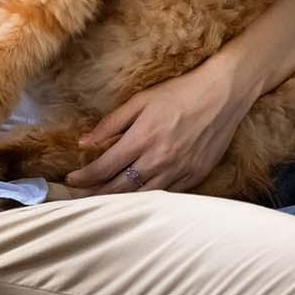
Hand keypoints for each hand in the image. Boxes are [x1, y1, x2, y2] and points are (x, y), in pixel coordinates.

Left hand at [64, 59, 251, 193]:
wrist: (224, 93)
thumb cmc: (181, 92)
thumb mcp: (141, 100)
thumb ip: (111, 123)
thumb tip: (85, 142)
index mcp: (142, 138)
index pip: (104, 168)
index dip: (83, 178)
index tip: (70, 180)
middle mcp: (159, 159)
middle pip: (119, 189)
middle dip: (95, 194)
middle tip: (80, 196)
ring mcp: (178, 171)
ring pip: (142, 197)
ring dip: (119, 202)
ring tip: (103, 201)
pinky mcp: (195, 176)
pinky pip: (167, 195)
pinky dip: (149, 199)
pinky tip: (137, 198)